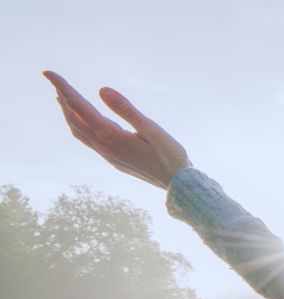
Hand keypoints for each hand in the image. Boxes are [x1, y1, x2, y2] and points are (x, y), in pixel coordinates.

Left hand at [44, 71, 190, 188]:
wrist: (178, 184)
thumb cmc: (169, 155)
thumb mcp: (151, 128)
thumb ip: (126, 109)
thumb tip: (101, 90)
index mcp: (110, 135)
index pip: (79, 106)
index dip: (63, 88)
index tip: (48, 72)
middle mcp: (103, 145)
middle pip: (73, 118)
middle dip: (62, 98)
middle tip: (53, 79)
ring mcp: (107, 155)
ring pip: (78, 131)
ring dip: (68, 114)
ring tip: (62, 99)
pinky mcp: (114, 160)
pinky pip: (87, 140)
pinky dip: (79, 126)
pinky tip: (85, 123)